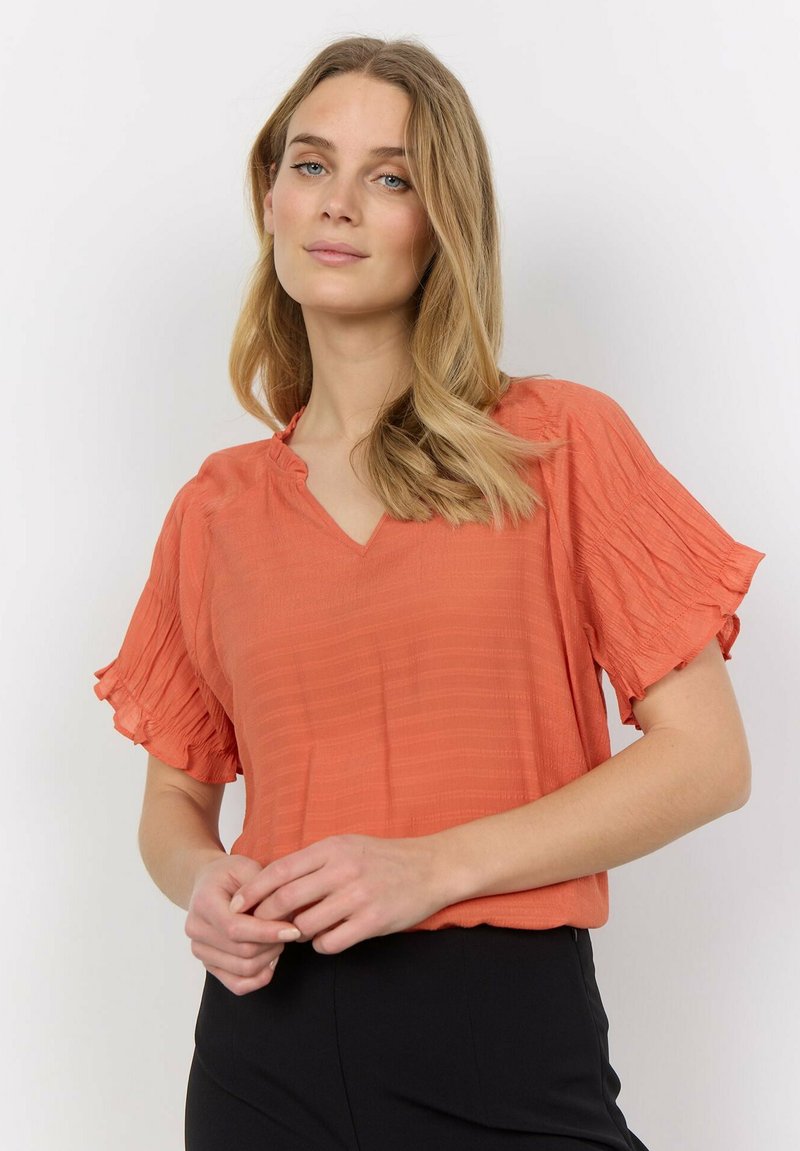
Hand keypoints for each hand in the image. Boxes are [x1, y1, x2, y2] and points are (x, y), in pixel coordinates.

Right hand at [185, 854, 302, 995]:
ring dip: (269, 958)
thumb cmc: (230, 874)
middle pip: (243, 952)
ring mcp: (200, 951)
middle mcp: (197, 930)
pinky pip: (237, 985)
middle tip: (290, 930)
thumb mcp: (245, 867)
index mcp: (204, 903)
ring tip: (279, 940)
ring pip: (243, 970)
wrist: (207, 884)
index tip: (294, 930)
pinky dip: (260, 977)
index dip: (267, 932)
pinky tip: (270, 959)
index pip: (236, 928)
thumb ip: (263, 887)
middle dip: (273, 943)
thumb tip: (287, 912)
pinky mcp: (209, 965)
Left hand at [228, 834, 447, 954]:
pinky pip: (331, 942)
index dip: (252, 890)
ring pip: (306, 925)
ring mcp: (359, 897)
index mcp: (332, 849)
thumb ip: (313, 862)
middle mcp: (343, 870)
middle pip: (286, 899)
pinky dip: (321, 945)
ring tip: (297, 933)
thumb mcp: (347, 846)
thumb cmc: (384, 858)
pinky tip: (327, 939)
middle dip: (264, 917)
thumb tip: (275, 883)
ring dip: (294, 934)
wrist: (433, 867)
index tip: (235, 904)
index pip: (280, 870)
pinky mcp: (373, 921)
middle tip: (256, 928)